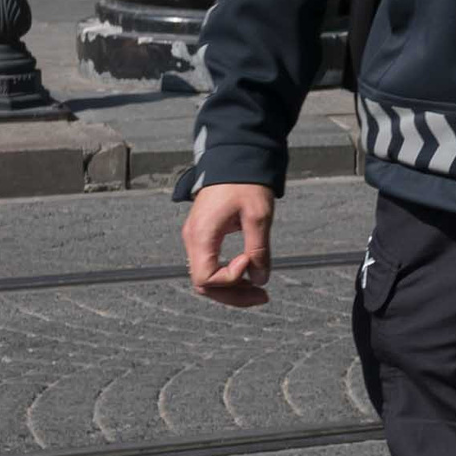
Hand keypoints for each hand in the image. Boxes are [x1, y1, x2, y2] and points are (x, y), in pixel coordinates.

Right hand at [182, 182, 275, 306]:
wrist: (235, 159)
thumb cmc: (245, 183)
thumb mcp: (258, 216)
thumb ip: (258, 249)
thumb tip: (261, 279)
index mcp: (201, 235)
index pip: (205, 277)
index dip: (230, 278)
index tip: (249, 260)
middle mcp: (193, 239)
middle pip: (204, 283)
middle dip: (233, 294)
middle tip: (262, 297)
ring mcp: (197, 238)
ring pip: (207, 277)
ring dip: (232, 288)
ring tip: (259, 291)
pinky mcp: (204, 236)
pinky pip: (210, 264)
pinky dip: (229, 275)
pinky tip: (249, 273)